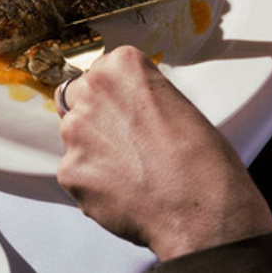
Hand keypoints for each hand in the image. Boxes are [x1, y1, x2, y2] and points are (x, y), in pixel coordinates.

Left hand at [56, 47, 271, 260]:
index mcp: (123, 65)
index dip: (117, 94)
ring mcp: (76, 131)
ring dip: (93, 149)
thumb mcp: (177, 103)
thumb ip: (140, 98)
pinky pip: (75, 171)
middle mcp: (93, 91)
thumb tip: (127, 111)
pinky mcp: (69, 170)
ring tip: (129, 170)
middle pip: (78, 97)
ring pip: (74, 135)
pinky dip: (93, 181)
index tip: (128, 109)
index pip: (103, 69)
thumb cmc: (202, 158)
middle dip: (96, 116)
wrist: (201, 207)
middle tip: (125, 140)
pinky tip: (122, 189)